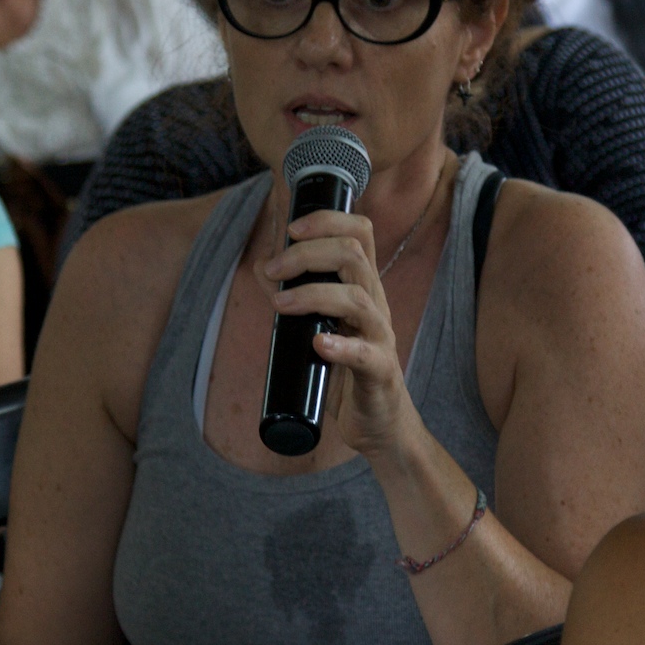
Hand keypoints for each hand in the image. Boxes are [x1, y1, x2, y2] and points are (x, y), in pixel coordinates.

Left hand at [258, 200, 419, 458]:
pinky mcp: (381, 372)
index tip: (291, 229)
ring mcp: (381, 337)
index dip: (327, 221)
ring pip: (357, 298)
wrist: (378, 424)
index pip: (359, 233)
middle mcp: (376, 305)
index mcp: (363, 288)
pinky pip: (367, 354)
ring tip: (280, 304)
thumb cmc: (347, 372)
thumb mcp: (318, 326)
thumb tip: (263, 265)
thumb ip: (295, 295)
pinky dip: (341, 346)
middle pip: (354, 255)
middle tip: (273, 269)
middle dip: (307, 253)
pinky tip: (318, 344)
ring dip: (313, 294)